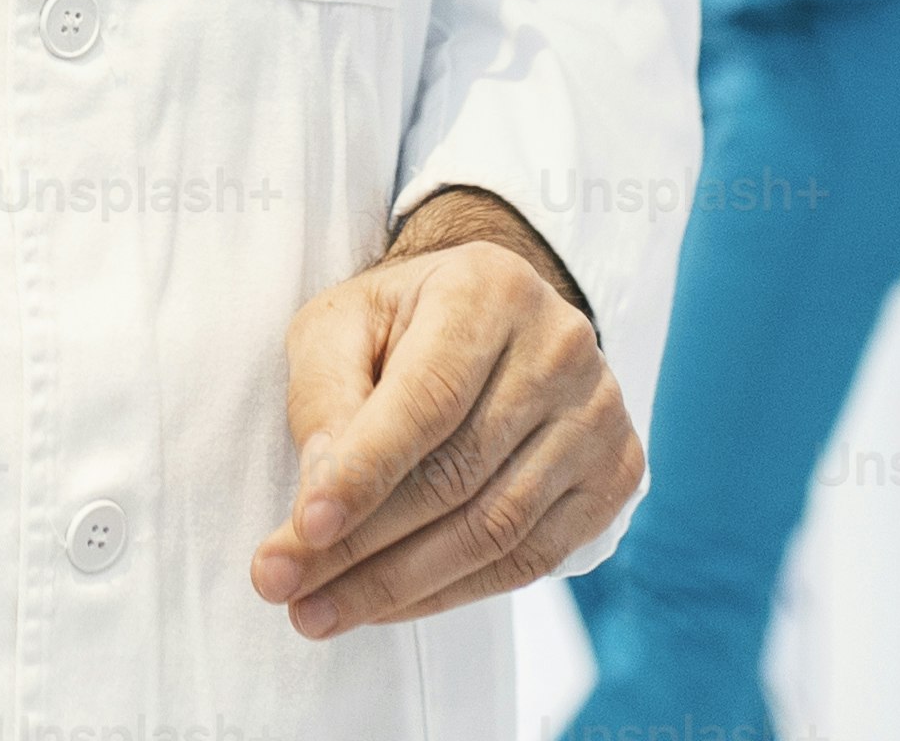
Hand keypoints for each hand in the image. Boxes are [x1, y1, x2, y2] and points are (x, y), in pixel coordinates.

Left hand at [250, 204, 643, 636]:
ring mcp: (599, 414)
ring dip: (398, 586)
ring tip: (319, 611)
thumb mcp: (340, 328)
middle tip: (284, 586)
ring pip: (494, 530)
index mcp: (489, 288)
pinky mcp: (615, 473)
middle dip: (360, 546)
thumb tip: (321, 496)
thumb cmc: (398, 326)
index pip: (426, 399)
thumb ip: (325, 399)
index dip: (363, 472)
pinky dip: (452, 593)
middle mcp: (561, 346)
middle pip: (457, 475)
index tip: (301, 530)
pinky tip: (389, 606)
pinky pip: (532, 559)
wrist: (485, 322)